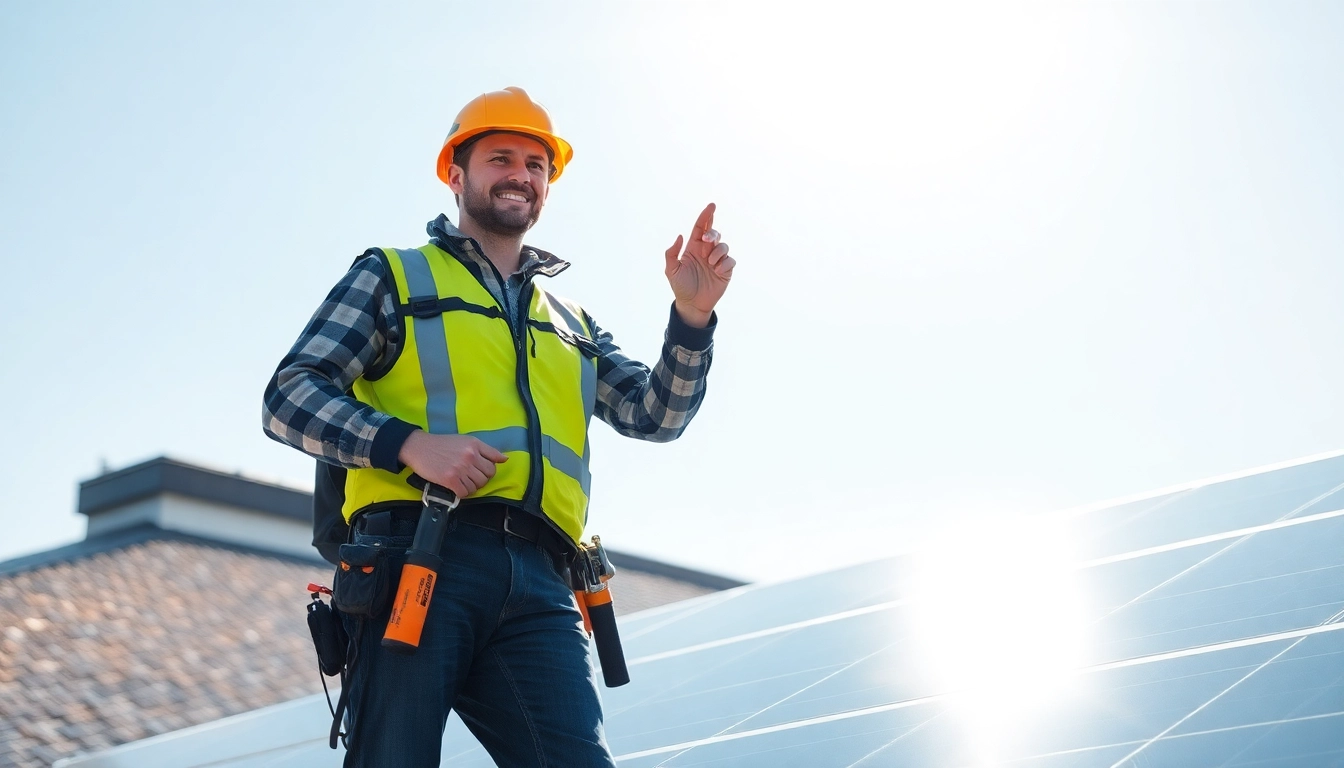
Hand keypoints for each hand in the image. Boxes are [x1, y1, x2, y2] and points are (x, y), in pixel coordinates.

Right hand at [397, 430, 506, 497]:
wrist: (420, 447)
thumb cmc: (442, 444)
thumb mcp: (466, 440)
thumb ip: (486, 450)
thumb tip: (505, 459)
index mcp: (475, 445)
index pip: (494, 462)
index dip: (488, 469)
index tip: (480, 471)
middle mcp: (470, 456)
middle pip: (487, 476)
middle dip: (481, 479)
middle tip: (470, 478)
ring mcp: (460, 469)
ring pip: (477, 486)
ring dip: (471, 487)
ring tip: (463, 482)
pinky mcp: (450, 479)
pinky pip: (465, 492)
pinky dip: (462, 493)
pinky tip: (456, 487)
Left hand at [665, 203, 734, 327]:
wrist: (691, 304)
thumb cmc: (681, 286)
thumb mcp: (671, 270)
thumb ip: (671, 253)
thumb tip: (680, 236)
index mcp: (694, 248)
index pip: (701, 227)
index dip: (706, 216)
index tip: (711, 206)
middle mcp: (706, 252)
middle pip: (714, 233)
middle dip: (712, 233)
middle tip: (706, 241)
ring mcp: (717, 261)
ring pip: (724, 246)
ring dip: (717, 252)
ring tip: (710, 264)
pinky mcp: (726, 271)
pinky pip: (730, 261)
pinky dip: (725, 264)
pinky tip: (717, 272)